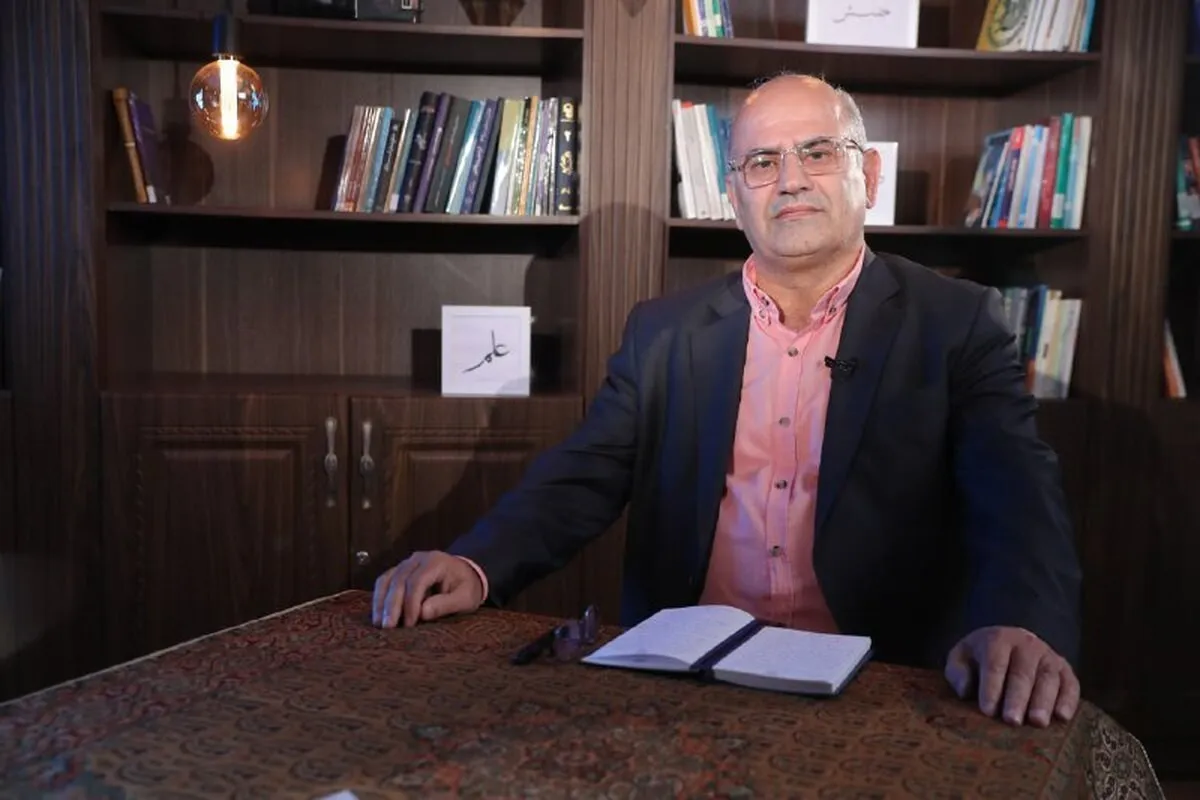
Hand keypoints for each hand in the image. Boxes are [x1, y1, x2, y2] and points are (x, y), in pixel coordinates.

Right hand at [371, 551, 484, 628]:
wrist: (466, 574)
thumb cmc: (467, 587)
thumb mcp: (465, 598)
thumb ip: (446, 604)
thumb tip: (422, 613)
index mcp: (436, 562)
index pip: (417, 581)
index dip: (410, 603)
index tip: (409, 624)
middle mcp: (418, 559)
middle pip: (398, 580)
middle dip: (392, 605)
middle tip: (388, 627)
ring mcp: (407, 563)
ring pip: (387, 579)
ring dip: (381, 602)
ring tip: (379, 623)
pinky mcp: (400, 571)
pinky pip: (385, 581)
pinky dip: (380, 598)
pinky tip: (378, 615)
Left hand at [944, 626, 1079, 726]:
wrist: (1009, 642)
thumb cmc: (980, 657)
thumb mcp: (961, 657)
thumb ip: (957, 672)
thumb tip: (966, 691)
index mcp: (998, 640)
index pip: (994, 664)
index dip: (991, 687)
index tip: (987, 711)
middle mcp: (1026, 644)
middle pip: (1022, 673)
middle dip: (1017, 698)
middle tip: (1012, 721)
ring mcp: (1048, 656)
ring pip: (1048, 678)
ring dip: (1044, 701)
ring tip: (1038, 722)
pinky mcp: (1065, 669)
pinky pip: (1071, 683)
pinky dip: (1068, 700)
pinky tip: (1063, 717)